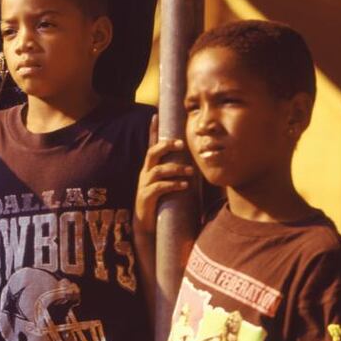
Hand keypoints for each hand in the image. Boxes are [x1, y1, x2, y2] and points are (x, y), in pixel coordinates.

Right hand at [134, 115, 193, 234]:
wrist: (146, 226)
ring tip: (190, 172)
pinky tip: (184, 186)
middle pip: (152, 152)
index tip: (156, 114)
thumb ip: (176, 175)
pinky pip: (159, 188)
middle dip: (166, 146)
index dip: (153, 130)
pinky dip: (172, 185)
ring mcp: (144, 185)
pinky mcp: (146, 198)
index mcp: (151, 167)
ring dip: (175, 168)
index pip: (151, 145)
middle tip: (181, 144)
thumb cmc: (161, 203)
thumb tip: (196, 166)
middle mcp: (145, 173)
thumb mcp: (166, 185)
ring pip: (157, 170)